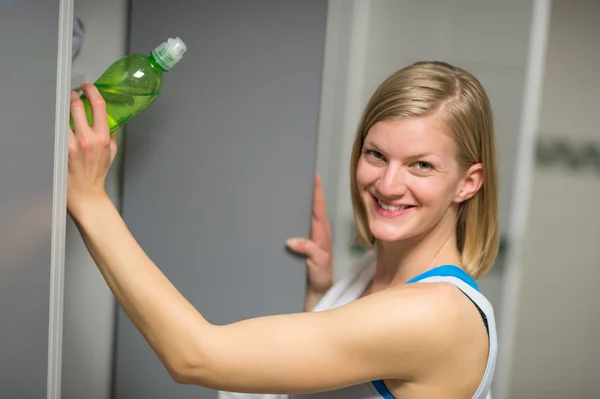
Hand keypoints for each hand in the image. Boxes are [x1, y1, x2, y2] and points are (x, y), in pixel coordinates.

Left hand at [67, 83, 116, 217]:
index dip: (92, 92)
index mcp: (102, 137)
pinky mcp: (60, 149)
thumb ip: (110, 133)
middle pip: (76, 106)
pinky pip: (57, 129)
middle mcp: (87, 139)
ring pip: (63, 116)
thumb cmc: (98, 172)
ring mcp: (71, 144)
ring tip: (65, 108)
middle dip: (73, 97)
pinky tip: (60, 122)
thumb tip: (109, 117)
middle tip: (72, 95)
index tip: (87, 87)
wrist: (85, 192)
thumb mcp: (111, 151)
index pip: (98, 106)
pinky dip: (58, 122)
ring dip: (63, 109)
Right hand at [287, 174, 332, 295]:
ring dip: (292, 206)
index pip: (319, 207)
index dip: (317, 191)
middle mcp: (314, 232)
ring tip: (280, 192)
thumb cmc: (320, 278)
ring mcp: (306, 239)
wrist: (315, 294)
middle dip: (303, 192)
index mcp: (322, 232)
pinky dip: (285, 221)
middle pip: (308, 208)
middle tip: (293, 177)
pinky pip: (291, 228)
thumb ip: (309, 251)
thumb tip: (291, 240)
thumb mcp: (319, 264)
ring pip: (299, 217)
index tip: (313, 175)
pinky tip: (273, 217)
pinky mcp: (298, 246)